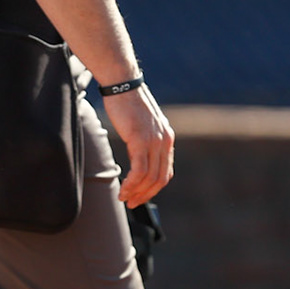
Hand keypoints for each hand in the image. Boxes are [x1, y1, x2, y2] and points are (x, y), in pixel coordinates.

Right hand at [102, 83, 173, 207]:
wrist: (122, 85)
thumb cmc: (128, 104)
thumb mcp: (143, 125)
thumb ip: (146, 140)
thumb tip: (139, 155)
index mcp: (167, 138)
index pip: (165, 171)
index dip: (153, 188)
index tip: (140, 196)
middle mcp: (164, 141)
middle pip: (160, 178)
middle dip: (146, 195)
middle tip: (132, 204)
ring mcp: (154, 140)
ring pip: (149, 177)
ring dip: (136, 192)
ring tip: (124, 199)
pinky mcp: (140, 139)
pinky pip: (139, 170)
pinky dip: (131, 184)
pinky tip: (122, 189)